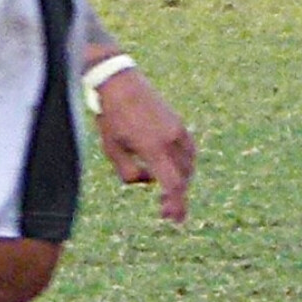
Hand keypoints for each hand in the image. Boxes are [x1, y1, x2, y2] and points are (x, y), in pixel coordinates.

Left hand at [89, 66, 196, 224]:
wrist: (121, 83)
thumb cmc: (112, 117)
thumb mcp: (112, 150)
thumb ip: (130, 173)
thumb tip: (149, 181)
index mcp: (154, 147)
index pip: (173, 184)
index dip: (175, 204)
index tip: (172, 218)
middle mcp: (171, 139)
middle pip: (183, 178)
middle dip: (177, 198)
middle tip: (167, 213)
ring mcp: (178, 130)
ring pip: (189, 165)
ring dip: (182, 182)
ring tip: (168, 194)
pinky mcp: (179, 124)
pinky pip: (189, 151)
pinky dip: (185, 166)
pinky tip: (175, 171)